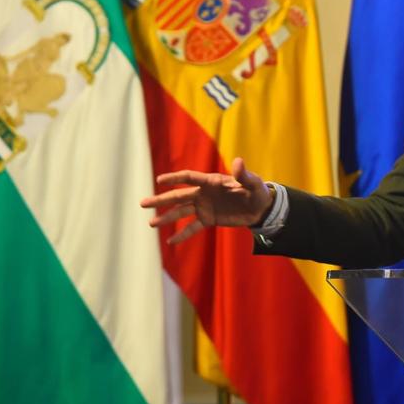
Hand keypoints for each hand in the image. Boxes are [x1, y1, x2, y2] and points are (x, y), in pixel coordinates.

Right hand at [140, 157, 273, 243]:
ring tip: (151, 223)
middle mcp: (203, 193)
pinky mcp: (208, 219)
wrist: (260, 208)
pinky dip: (182, 234)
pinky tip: (170, 241)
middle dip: (161, 199)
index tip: (159, 180)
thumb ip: (244, 174)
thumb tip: (238, 161)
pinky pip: (192, 227)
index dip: (174, 178)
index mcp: (211, 181)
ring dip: (166, 217)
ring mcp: (204, 207)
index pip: (189, 177)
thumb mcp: (253, 183)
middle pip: (178, 196)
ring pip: (181, 212)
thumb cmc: (256, 191)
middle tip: (143, 203)